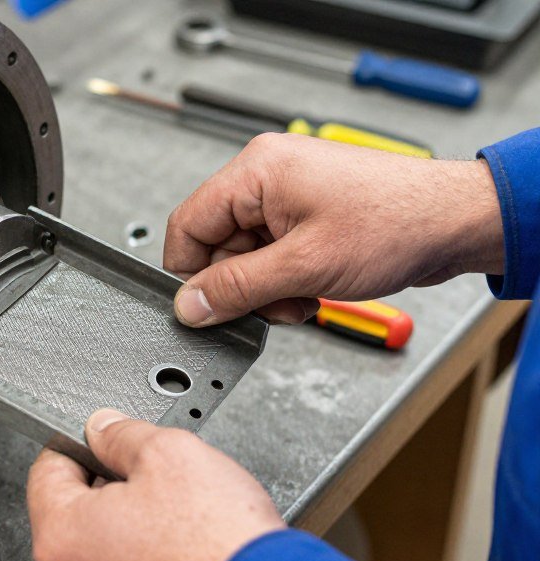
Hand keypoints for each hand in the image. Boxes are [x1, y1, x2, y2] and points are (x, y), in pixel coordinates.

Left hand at [27, 409, 283, 560]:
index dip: (78, 443)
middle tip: (151, 473)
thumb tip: (102, 427)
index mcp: (61, 537)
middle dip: (107, 482)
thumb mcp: (167, 451)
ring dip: (128, 517)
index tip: (101, 437)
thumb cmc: (218, 541)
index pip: (46, 469)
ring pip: (100, 541)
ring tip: (174, 509)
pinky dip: (145, 551)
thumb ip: (121, 433)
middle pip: (72, 508)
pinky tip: (179, 540)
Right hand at [165, 133, 503, 326]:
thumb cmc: (399, 222)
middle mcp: (267, 175)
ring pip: (246, 255)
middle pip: (217, 244)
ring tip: (302, 296)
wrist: (457, 222)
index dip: (190, 273)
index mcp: (256, 170)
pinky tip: (312, 288)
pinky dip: (286, 279)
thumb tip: (191, 305)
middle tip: (271, 306)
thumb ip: (237, 288)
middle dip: (241, 285)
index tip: (202, 308)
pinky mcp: (307, 213)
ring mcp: (288, 194)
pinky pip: (273, 253)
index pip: (187, 225)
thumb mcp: (303, 267)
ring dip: (267, 288)